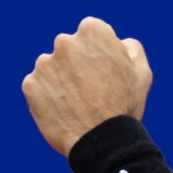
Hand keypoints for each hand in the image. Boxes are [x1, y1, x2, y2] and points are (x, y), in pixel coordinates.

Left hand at [22, 16, 151, 155]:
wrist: (100, 141)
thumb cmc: (125, 105)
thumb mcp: (141, 72)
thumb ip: (131, 48)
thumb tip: (120, 42)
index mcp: (92, 31)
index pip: (92, 32)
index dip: (100, 51)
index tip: (104, 70)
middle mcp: (64, 42)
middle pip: (70, 48)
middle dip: (78, 63)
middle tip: (91, 89)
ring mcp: (44, 64)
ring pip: (53, 67)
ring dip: (62, 79)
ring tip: (78, 103)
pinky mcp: (30, 85)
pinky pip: (39, 86)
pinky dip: (48, 96)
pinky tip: (64, 110)